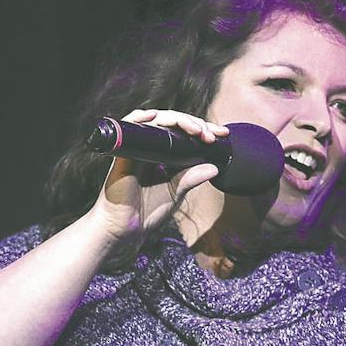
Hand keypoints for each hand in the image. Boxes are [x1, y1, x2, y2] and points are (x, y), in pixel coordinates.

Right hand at [87, 108, 225, 240]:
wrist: (126, 229)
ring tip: (195, 129)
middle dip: (194, 123)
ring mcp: (135, 147)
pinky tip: (155, 116)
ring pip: (155, 120)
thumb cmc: (147, 212)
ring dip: (177, 119)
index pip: (183, 133)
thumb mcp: (176, 192)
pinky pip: (129, 127)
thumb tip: (215, 167)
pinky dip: (140, 117)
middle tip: (210, 134)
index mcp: (162, 154)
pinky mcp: (123, 152)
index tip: (222, 134)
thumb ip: (192, 178)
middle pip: (172, 122)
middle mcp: (148, 146)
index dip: (202, 129)